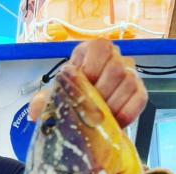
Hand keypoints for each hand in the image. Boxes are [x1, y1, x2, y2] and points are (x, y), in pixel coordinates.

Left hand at [29, 39, 147, 128]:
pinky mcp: (139, 94)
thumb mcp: (53, 100)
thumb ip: (42, 102)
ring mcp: (129, 75)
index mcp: (91, 53)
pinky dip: (127, 112)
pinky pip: (140, 99)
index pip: (100, 48)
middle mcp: (113, 59)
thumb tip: (36, 111)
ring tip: (100, 117)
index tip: (84, 85)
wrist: (84, 119)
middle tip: (90, 107)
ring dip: (113, 104)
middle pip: (116, 67)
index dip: (92, 68)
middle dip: (101, 91)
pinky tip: (115, 123)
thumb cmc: (70, 102)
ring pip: (130, 82)